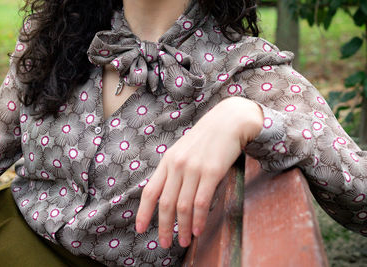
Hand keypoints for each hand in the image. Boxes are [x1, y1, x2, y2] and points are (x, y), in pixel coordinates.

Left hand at [135, 96, 262, 248]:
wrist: (227, 121)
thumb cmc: (205, 139)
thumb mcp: (182, 151)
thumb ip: (173, 170)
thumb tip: (166, 196)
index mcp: (167, 161)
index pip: (150, 191)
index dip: (143, 212)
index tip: (140, 229)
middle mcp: (177, 165)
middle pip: (165, 203)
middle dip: (164, 227)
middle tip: (165, 243)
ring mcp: (194, 168)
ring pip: (183, 206)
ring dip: (184, 228)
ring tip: (184, 242)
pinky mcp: (212, 171)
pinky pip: (202, 201)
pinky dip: (199, 219)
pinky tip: (199, 230)